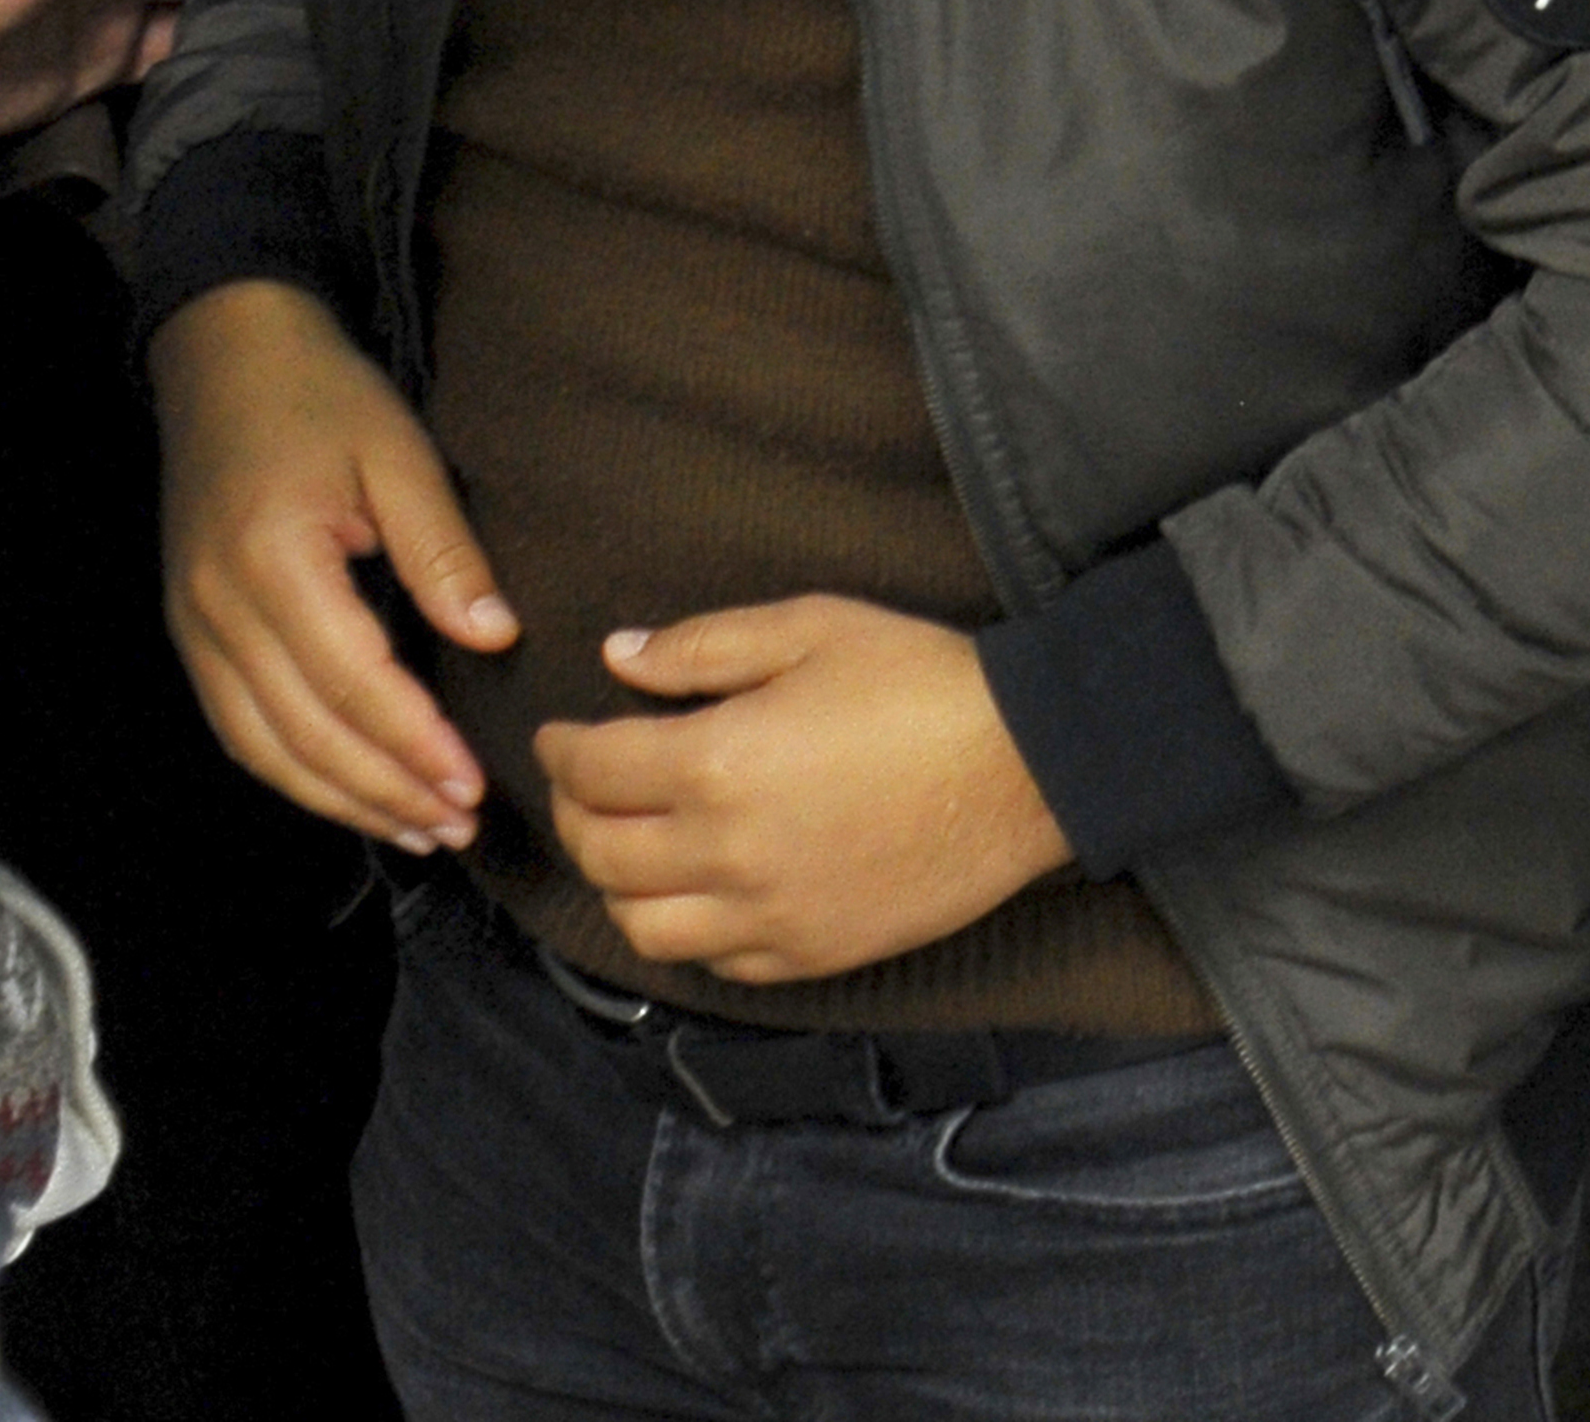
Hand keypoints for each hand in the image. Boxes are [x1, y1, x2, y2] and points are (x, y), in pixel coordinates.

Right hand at [154, 279, 515, 852]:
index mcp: (272, 560)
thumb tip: (493, 638)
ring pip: (263, 748)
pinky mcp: (190, 634)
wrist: (226, 357)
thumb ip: (444, 553)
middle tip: (456, 824)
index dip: (412, 743)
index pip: (350, 682)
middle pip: (302, 733)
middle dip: (384, 790)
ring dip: (340, 799)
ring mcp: (192, 627)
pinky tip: (350, 794)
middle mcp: (218, 608)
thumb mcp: (400, 454)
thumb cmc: (322, 397)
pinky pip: (238, 728)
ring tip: (416, 829)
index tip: (470, 784)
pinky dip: (294, 774)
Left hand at [537, 595, 1075, 986]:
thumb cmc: (922, 681)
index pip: (594, 771)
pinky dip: (686, 930)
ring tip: (633, 846)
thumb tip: (619, 656)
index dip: (561, 750)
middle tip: (587, 786)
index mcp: (716, 763)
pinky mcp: (811, 954)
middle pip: (602, 854)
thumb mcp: (812, 627)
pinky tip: (700, 892)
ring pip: (642, 926)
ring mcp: (768, 916)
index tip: (560, 736)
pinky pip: (714, 961)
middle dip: (576, 814)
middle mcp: (726, 853)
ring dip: (619, 886)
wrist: (1029, 764)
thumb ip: (702, 646)